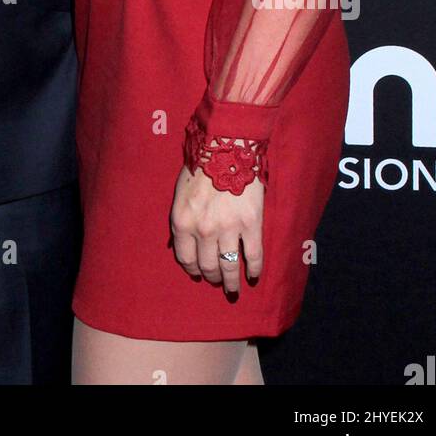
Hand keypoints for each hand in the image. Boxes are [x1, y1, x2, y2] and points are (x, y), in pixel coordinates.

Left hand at [170, 158, 263, 296]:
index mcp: (183, 221)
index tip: (198, 274)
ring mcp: (228, 229)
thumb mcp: (181, 192)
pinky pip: (253, 256)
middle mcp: (203, 230)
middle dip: (212, 277)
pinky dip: (254, 270)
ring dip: (231, 282)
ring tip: (233, 290)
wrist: (227, 145)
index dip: (192, 269)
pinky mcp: (251, 225)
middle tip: (217, 282)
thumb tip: (186, 238)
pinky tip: (253, 276)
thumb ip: (183, 216)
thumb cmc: (201, 165)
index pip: (185, 258)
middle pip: (207, 266)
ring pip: (229, 266)